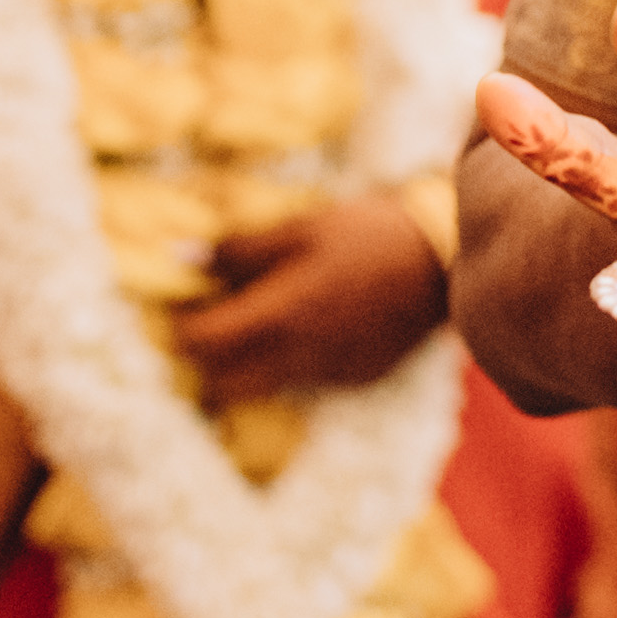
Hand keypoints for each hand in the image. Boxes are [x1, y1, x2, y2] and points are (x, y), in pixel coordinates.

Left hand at [174, 197, 452, 409]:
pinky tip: (300, 330)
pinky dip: (287, 364)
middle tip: (203, 330)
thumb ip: (239, 251)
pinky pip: (304, 382)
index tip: (176, 312)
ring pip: (263, 389)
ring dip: (244, 367)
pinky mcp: (355, 377)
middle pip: (224, 386)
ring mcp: (329, 373)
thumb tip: (181, 257)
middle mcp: (298, 356)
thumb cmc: (365, 233)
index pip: (204, 343)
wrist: (440, 258)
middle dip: (204, 364)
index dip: (179, 331)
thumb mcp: (299, 228)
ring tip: (248, 328)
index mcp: (279, 315)